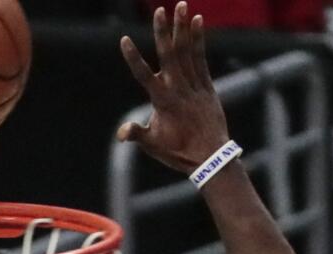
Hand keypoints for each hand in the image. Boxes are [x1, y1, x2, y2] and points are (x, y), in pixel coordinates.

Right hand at [118, 3, 231, 174]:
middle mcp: (179, 90)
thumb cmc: (179, 152)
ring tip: (181, 6)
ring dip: (182, 28)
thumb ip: (137, 134)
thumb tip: (121, 133)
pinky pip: (201, 59)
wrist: (211, 159)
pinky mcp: (207, 87)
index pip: (144, 76)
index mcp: (163, 102)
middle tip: (160, 10)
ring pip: (187, 53)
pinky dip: (199, 41)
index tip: (124, 40)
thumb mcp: (155, 145)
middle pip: (169, 56)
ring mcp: (194, 86)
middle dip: (163, 32)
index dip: (134, 58)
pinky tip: (198, 21)